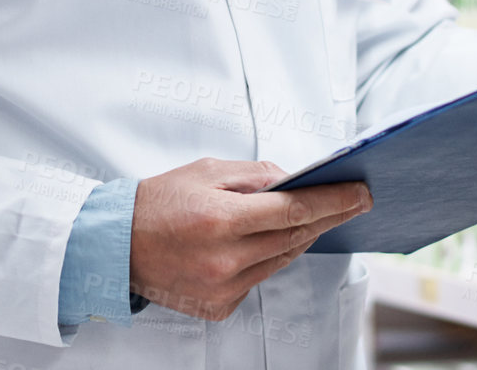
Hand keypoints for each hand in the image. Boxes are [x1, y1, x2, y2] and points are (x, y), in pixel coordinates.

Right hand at [129, 157, 371, 319]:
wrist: (115, 245)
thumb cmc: (159, 201)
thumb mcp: (207, 170)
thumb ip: (255, 175)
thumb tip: (295, 180)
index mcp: (221, 219)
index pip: (294, 209)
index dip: (333, 201)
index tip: (360, 193)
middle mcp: (225, 259)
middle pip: (295, 236)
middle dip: (328, 216)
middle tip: (355, 202)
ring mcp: (223, 288)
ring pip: (282, 260)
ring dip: (302, 237)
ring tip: (319, 216)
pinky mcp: (219, 306)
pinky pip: (259, 279)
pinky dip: (269, 258)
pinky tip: (270, 241)